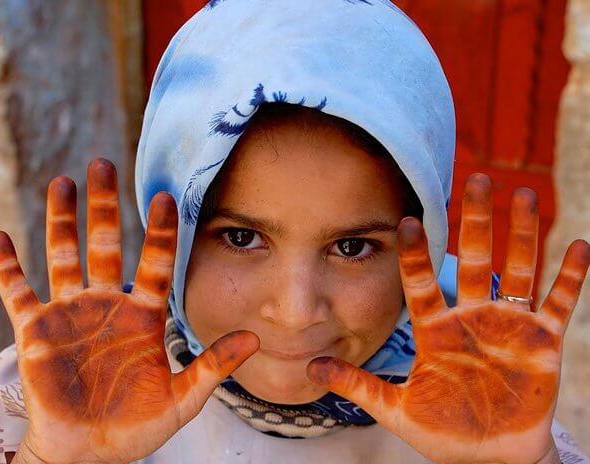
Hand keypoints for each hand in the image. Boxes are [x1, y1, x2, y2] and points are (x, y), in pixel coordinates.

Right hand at [0, 159, 258, 463]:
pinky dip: (6, 266)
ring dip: (61, 221)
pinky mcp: (35, 330)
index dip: (160, 231)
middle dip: (104, 207)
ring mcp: (69, 313)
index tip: (164, 195)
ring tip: (63, 182)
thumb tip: (253, 339)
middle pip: (106, 245)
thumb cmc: (137, 425)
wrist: (89, 451)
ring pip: (64, 256)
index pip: (155, 262)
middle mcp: (107, 304)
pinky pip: (17, 291)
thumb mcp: (182, 399)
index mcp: (144, 315)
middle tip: (104, 165)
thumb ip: (213, 367)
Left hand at [307, 173, 588, 463]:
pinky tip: (578, 245)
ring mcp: (509, 327)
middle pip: (475, 260)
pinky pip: (559, 304)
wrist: (485, 456)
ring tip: (523, 194)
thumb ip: (358, 385)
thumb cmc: (441, 431)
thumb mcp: (395, 408)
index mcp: (436, 330)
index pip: (422, 282)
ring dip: (523, 234)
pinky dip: (570, 277)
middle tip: (476, 179)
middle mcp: (472, 319)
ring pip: (518, 270)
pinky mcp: (543, 343)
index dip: (415, 254)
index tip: (406, 220)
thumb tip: (312, 367)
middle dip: (476, 221)